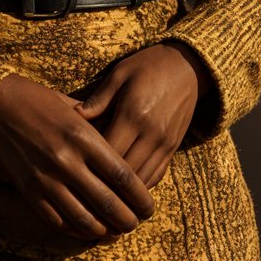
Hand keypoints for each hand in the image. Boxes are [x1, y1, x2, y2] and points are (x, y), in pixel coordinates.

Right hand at [0, 73, 154, 241]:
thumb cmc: (40, 101)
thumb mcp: (75, 108)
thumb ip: (99, 129)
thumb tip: (125, 149)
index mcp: (83, 137)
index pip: (122, 176)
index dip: (141, 197)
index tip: (149, 207)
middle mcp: (66, 160)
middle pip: (108, 203)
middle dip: (127, 220)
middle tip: (136, 223)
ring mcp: (46, 178)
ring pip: (84, 219)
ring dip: (104, 231)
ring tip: (115, 231)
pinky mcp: (29, 191)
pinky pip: (58, 221)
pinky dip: (77, 230)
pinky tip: (88, 229)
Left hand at [76, 42, 217, 189]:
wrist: (187, 66)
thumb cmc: (148, 66)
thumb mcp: (119, 74)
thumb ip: (98, 99)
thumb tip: (73, 117)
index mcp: (133, 114)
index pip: (108, 151)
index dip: (90, 163)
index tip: (74, 166)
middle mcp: (151, 133)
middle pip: (125, 171)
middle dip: (104, 182)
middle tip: (83, 186)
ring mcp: (165, 143)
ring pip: (142, 179)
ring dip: (123, 190)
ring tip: (102, 194)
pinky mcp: (173, 148)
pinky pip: (156, 175)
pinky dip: (140, 185)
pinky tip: (125, 188)